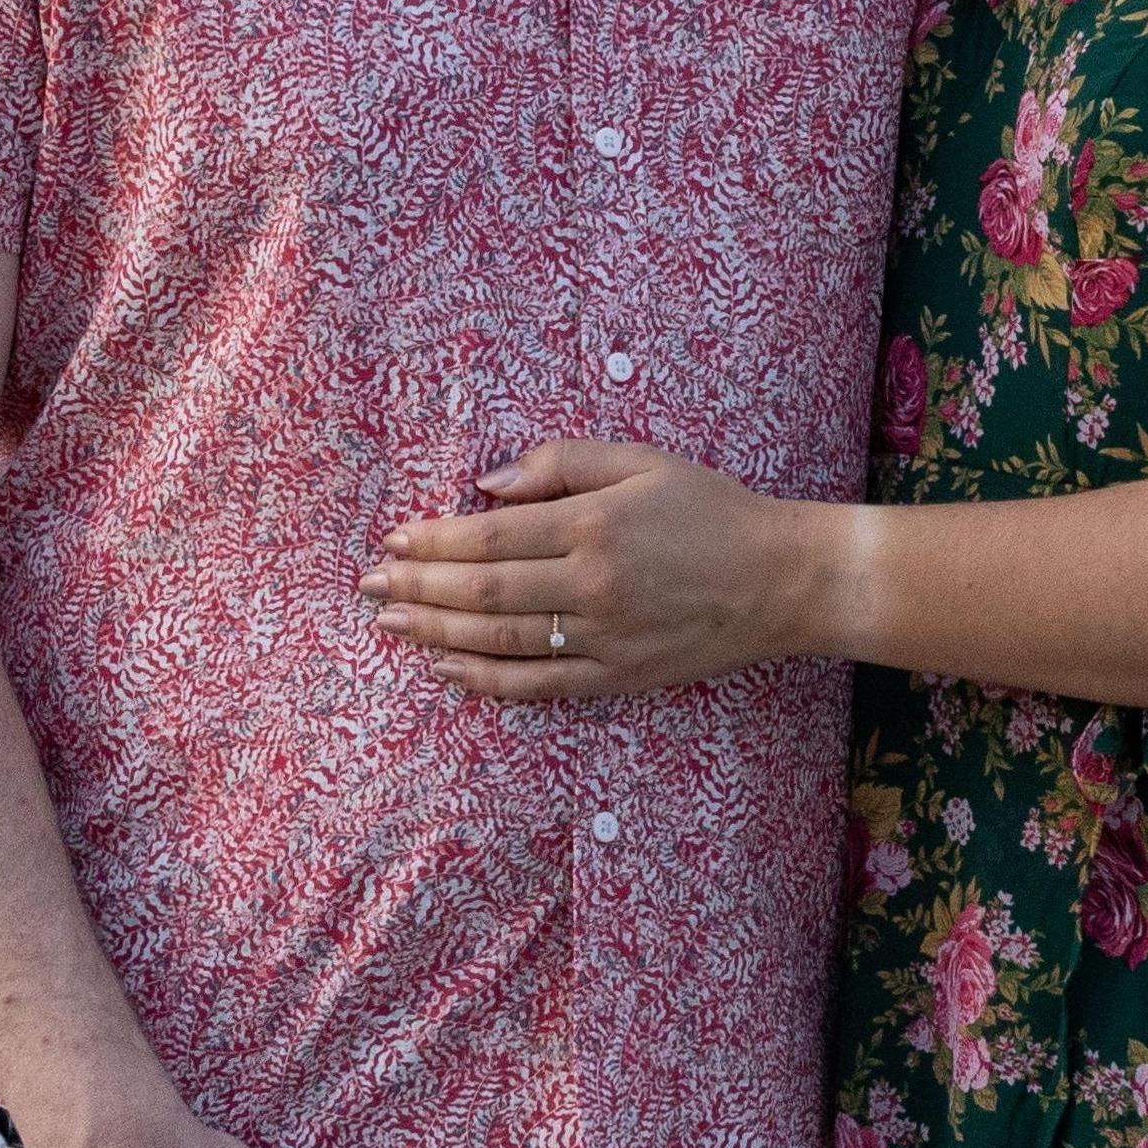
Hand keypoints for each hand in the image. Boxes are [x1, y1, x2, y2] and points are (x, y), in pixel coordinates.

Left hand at [364, 439, 828, 701]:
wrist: (780, 579)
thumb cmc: (711, 509)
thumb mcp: (641, 461)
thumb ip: (562, 462)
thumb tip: (487, 485)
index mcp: (594, 524)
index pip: (491, 536)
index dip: (434, 540)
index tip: (393, 539)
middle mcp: (591, 585)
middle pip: (481, 594)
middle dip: (416, 588)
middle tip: (367, 586)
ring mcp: (602, 639)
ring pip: (498, 643)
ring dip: (434, 635)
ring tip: (390, 625)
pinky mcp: (615, 678)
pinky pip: (536, 686)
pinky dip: (485, 682)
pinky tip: (447, 671)